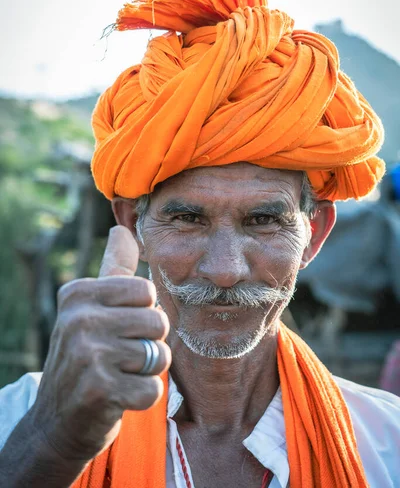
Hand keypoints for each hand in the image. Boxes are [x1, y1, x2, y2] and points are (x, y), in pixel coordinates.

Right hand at [29, 225, 170, 461]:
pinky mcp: (99, 391)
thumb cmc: (84, 356)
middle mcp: (79, 319)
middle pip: (158, 322)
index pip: (146, 291)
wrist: (56, 421)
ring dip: (146, 372)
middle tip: (120, 356)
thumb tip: (122, 229)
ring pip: (159, 356)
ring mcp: (87, 354)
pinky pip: (152, 389)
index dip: (143, 314)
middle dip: (149, 344)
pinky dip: (141, 398)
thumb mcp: (92, 308)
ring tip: (119, 375)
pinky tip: (117, 397)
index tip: (119, 328)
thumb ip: (113, 270)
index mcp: (79, 293)